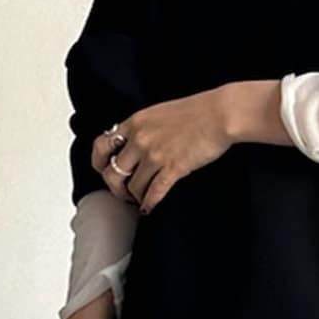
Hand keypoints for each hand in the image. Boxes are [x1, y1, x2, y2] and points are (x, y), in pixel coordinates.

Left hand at [91, 83, 271, 212]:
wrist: (219, 114)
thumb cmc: (196, 111)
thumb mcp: (158, 113)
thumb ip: (142, 128)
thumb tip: (133, 145)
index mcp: (135, 123)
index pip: (101, 146)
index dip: (98, 163)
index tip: (103, 171)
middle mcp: (140, 139)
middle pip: (113, 172)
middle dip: (116, 188)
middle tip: (124, 193)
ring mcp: (155, 155)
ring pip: (132, 187)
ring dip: (135, 197)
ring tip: (141, 200)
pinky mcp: (173, 168)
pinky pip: (153, 193)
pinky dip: (149, 204)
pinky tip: (149, 208)